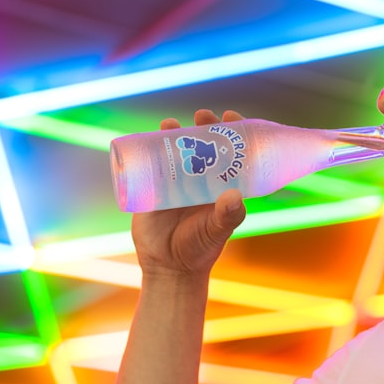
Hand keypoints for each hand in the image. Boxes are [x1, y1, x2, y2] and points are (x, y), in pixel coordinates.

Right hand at [130, 109, 246, 279]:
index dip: (232, 133)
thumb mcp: (215, 231)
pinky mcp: (152, 188)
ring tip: (173, 124)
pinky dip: (149, 147)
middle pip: (203, 144)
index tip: (231, 118)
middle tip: (203, 116)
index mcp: (221, 185)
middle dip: (204, 126)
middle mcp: (200, 179)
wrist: (168, 267)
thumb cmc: (199, 249)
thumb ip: (227, 216)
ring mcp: (176, 181)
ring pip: (176, 149)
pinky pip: (150, 163)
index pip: (230, 153)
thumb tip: (234, 195)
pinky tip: (150, 136)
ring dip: (175, 131)